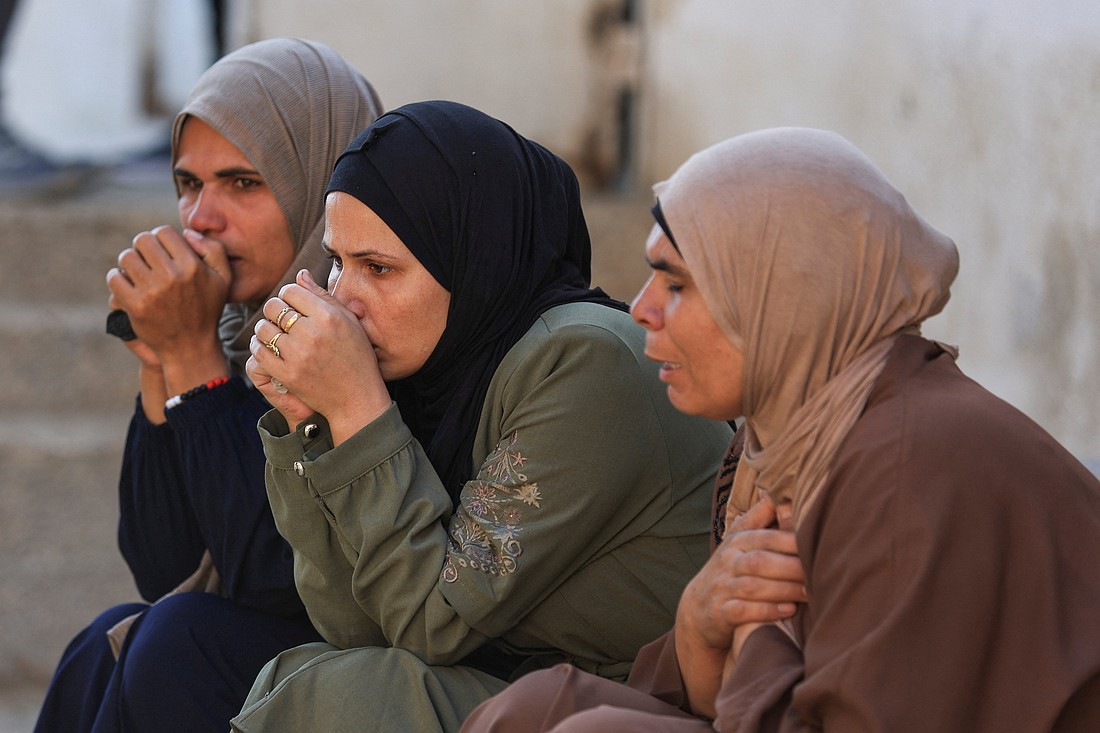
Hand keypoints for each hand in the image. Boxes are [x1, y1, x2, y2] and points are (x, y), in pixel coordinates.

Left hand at [106, 226, 230, 360]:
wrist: (190, 347)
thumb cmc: (206, 309)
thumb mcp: (223, 278)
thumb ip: (213, 248)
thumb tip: (187, 232)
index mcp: (192, 266)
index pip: (164, 232)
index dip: (161, 237)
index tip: (162, 250)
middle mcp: (172, 276)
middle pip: (142, 240)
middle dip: (143, 247)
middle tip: (147, 259)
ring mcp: (152, 292)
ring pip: (126, 257)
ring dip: (129, 262)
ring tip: (137, 272)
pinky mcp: (135, 306)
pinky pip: (115, 278)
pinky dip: (117, 278)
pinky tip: (126, 284)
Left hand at [248, 269, 390, 441]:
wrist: (357, 397)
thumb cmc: (357, 356)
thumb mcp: (349, 322)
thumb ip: (323, 296)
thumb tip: (300, 274)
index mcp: (329, 316)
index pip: (291, 291)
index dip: (289, 295)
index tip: (293, 305)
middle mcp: (312, 333)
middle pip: (273, 307)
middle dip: (274, 310)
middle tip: (281, 318)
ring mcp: (298, 355)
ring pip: (263, 329)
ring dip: (265, 329)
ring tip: (274, 333)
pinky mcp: (287, 375)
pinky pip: (260, 352)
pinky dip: (260, 347)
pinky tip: (268, 348)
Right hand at [679, 496, 804, 650]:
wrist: (697, 607)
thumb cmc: (729, 569)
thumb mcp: (738, 539)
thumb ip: (759, 516)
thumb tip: (778, 491)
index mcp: (736, 541)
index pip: (764, 537)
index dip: (791, 540)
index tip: (816, 545)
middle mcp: (727, 562)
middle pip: (760, 561)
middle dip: (791, 568)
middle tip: (819, 574)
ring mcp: (722, 588)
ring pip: (753, 586)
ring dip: (784, 590)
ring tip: (810, 593)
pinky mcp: (719, 613)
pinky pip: (742, 611)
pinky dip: (766, 611)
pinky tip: (788, 610)